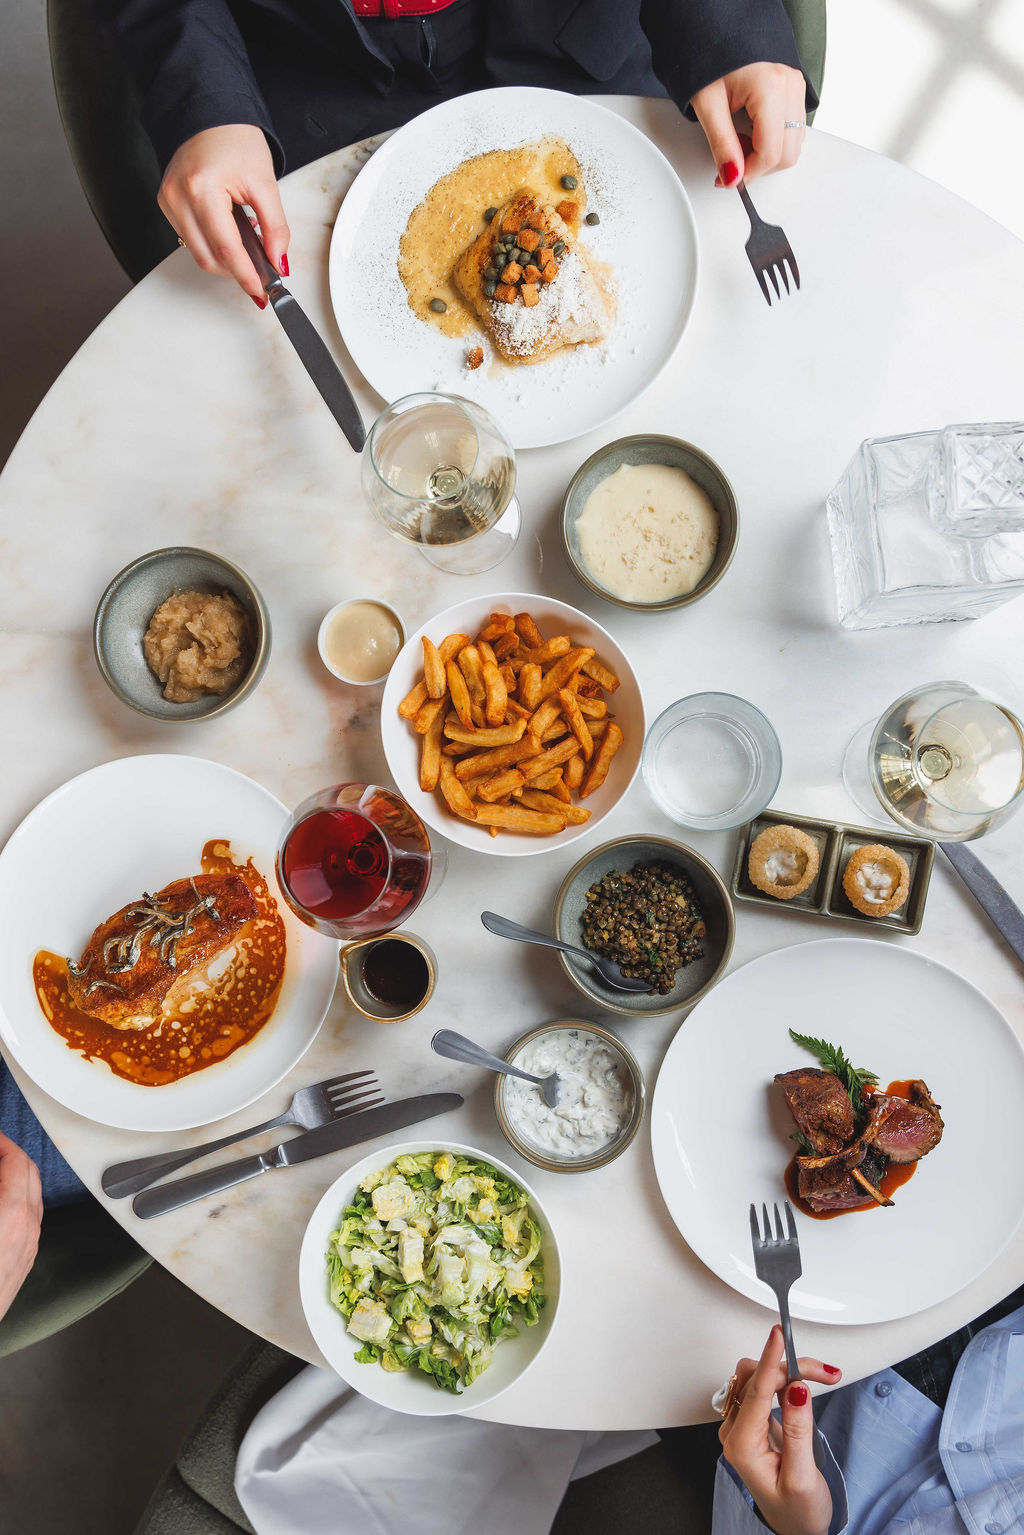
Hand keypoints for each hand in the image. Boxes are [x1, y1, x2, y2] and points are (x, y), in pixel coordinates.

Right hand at [0, 1132, 41, 1320]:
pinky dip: (15, 1200)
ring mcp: (28, 1246)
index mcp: (12, 1213)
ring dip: (13, 1177)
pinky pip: (28, 1219)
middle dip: (8, 1155)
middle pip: (29, 1173)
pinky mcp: (23, 1261)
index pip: (16, 1160)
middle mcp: (27, 1228)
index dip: (1, 1143)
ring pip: (31, 1196)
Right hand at [159, 125, 289, 303]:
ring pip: (197, 253)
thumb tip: (278, 262)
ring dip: (224, 261)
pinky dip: (212, 246)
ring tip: (248, 254)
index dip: (245, 275)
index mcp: (201, 188)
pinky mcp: (166, 203)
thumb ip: (275, 227)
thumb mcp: (264, 183)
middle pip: (207, 257)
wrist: (209, 115)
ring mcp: (168, 200)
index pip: (225, 248)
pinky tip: (229, 238)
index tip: (262, 291)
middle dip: (236, 272)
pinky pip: (190, 239)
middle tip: (261, 277)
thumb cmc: (235, 139)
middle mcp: (178, 196)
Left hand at [691, 63, 806, 186]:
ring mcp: (796, 86)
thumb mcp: (707, 104)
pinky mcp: (795, 88)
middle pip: (787, 153)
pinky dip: (773, 140)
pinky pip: (793, 129)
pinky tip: (752, 132)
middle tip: (732, 159)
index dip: (749, 173)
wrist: (719, 27)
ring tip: (740, 141)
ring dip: (767, 154)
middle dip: (759, 166)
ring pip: (794, 144)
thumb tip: (732, 177)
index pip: (770, 153)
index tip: (729, 178)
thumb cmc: (711, 56)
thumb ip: (721, 145)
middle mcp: (790, 85)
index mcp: (770, 87)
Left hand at [718, 1326, 838, 1534]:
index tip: (778, 1335)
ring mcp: (742, 1426)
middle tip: (824, 1372)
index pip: (754, 1392)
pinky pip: (762, 1386)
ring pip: (758, 1377)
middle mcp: (735, 1432)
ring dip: (788, 1370)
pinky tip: (803, 1380)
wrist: (796, 1528)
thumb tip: (795, 1388)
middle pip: (756, 1378)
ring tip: (820, 1376)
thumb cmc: (798, 1512)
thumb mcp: (802, 1476)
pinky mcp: (753, 1422)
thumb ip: (798, 1431)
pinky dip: (784, 1378)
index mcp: (741, 1446)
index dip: (769, 1359)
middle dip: (790, 1367)